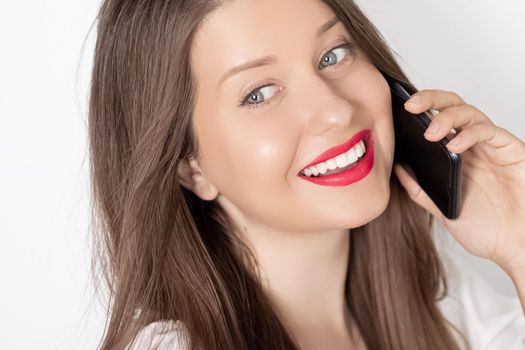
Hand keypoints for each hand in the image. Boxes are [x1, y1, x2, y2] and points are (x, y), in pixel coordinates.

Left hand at [393, 89, 524, 273]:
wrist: (516, 246)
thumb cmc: (486, 230)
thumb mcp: (442, 209)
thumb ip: (419, 190)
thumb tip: (396, 167)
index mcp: (454, 156)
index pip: (435, 120)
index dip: (419, 111)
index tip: (396, 110)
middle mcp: (472, 146)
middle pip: (452, 106)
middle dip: (431, 99)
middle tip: (411, 105)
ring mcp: (491, 147)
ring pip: (469, 113)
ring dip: (447, 117)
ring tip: (430, 132)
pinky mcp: (510, 150)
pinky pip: (489, 131)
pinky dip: (470, 134)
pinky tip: (455, 145)